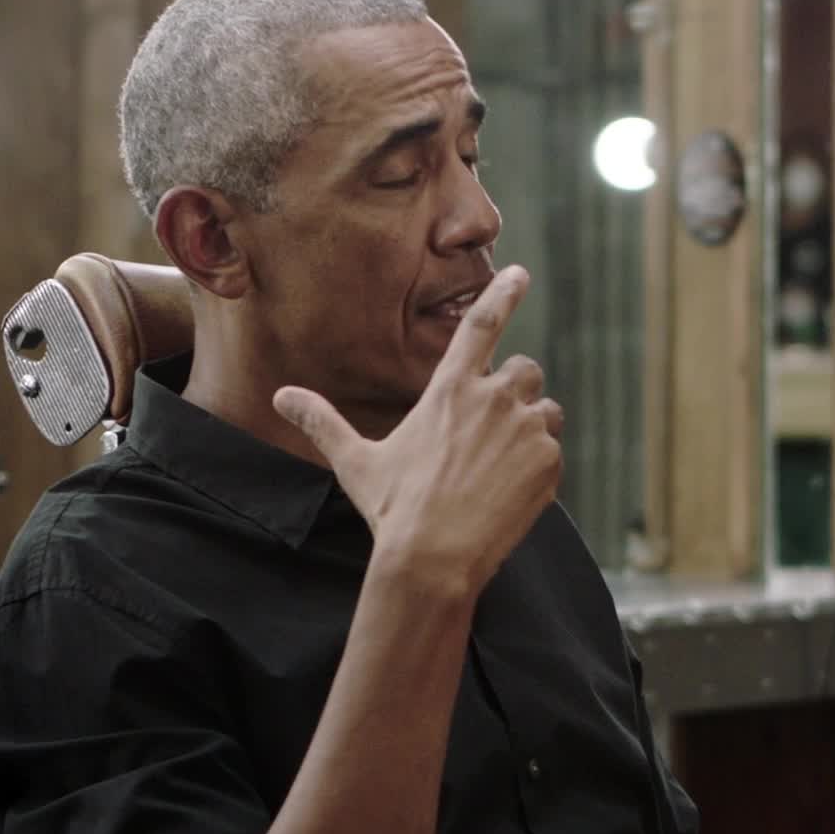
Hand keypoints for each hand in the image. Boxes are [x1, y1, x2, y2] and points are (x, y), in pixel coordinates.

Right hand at [273, 266, 563, 601]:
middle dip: (515, 388)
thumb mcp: (355, 461)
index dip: (502, 293)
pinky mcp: (548, 461)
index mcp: (449, 389)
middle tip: (492, 427)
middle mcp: (493, 398)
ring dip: (531, 427)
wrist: (434, 559)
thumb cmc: (393, 509)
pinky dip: (538, 466)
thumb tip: (281, 397)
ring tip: (500, 466)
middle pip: (526, 367)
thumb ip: (323, 422)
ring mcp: (525, 428)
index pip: (480, 324)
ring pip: (545, 411)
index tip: (520, 273)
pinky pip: (553, 450)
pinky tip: (510, 493)